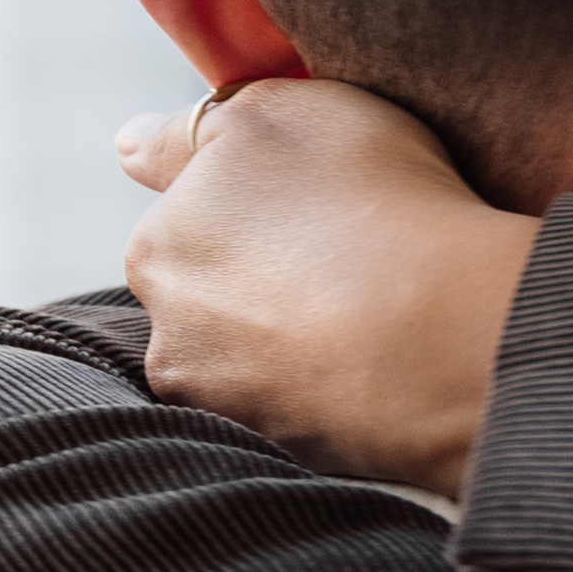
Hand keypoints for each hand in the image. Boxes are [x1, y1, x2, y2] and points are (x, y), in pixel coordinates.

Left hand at [118, 78, 527, 493]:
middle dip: (263, 282)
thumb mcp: (278, 113)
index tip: (301, 207)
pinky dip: (337, 391)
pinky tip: (388, 366)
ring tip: (381, 318)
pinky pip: (309, 413)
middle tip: (351, 259)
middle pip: (214, 299)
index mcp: (157, 247)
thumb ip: (193, 130)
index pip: (183, 222)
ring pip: (258, 363)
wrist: (445, 330)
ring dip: (299, 343)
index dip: (245, 209)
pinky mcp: (290, 459)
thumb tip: (128, 147)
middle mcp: (170, 335)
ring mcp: (231, 407)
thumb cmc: (369, 199)